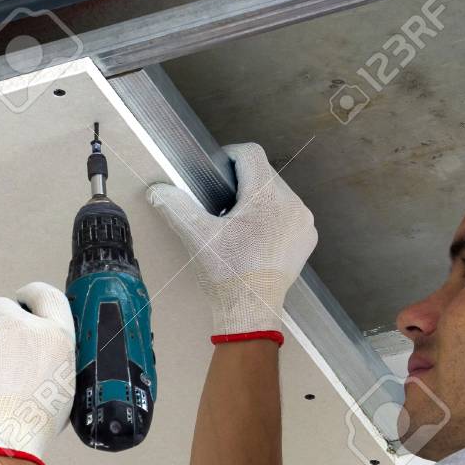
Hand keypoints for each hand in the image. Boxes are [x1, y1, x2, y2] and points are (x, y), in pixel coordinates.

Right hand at [147, 142, 316, 340]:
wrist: (251, 310)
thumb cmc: (227, 274)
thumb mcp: (197, 237)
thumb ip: (176, 207)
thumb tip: (158, 190)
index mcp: (266, 196)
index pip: (250, 153)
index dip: (229, 156)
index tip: (217, 174)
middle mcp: (291, 203)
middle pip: (264, 175)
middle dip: (243, 185)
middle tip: (222, 208)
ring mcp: (303, 222)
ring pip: (277, 194)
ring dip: (258, 202)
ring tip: (239, 225)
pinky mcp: (307, 238)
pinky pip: (289, 215)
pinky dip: (274, 219)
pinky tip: (257, 238)